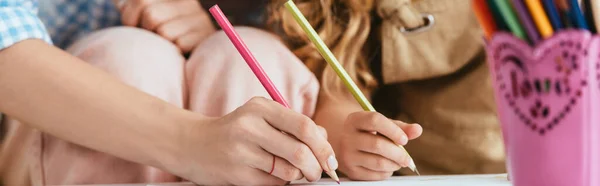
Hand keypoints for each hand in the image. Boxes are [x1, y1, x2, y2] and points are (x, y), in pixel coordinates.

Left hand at [115, 0, 215, 52]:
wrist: (196, 61)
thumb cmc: (162, 39)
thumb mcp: (148, 17)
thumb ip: (133, 7)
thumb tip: (118, 1)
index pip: (140, 0)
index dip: (130, 16)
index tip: (135, 26)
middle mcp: (189, 3)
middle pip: (151, 15)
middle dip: (146, 31)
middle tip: (153, 39)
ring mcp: (200, 19)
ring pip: (164, 31)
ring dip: (161, 44)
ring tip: (166, 46)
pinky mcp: (205, 37)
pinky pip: (178, 44)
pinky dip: (174, 53)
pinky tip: (179, 53)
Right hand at [174, 97, 336, 184]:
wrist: (192, 144)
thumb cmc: (235, 131)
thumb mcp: (261, 118)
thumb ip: (292, 125)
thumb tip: (324, 139)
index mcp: (260, 107)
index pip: (304, 126)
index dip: (324, 146)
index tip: (330, 160)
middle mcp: (250, 126)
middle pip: (299, 151)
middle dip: (316, 167)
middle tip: (318, 173)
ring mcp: (241, 151)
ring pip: (288, 171)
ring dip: (298, 176)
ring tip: (293, 173)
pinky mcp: (236, 173)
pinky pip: (272, 183)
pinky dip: (280, 182)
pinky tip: (270, 175)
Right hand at [336, 112, 421, 180]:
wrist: (344, 144)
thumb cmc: (368, 133)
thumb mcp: (382, 126)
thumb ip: (400, 127)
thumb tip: (417, 130)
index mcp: (354, 120)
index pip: (375, 120)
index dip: (393, 130)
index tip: (405, 140)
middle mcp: (347, 137)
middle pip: (377, 145)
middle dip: (398, 153)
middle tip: (408, 159)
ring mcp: (347, 155)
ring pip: (378, 162)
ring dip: (394, 164)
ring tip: (399, 162)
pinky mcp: (351, 171)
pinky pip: (374, 175)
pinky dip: (387, 173)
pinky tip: (388, 167)